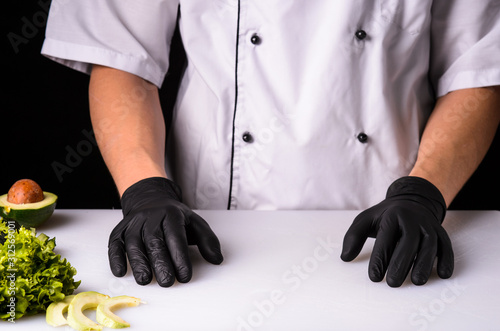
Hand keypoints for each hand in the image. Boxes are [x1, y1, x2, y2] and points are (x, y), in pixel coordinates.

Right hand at [108, 177, 222, 286]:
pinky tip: (121, 271)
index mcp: (172, 215)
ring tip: (145, 280)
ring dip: (139, 263)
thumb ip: (207, 241)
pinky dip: (116, 258)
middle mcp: (151, 217)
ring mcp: (134, 223)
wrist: (150, 199)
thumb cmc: (174, 217)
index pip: (176, 237)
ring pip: (134, 243)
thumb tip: (217, 259)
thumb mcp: (195, 223)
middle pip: (154, 241)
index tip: (185, 275)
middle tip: (167, 282)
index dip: (180, 257)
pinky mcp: (120, 230)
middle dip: (160, 264)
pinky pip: (115, 244)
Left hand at [340, 176, 453, 286]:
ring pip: (429, 245)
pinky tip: (443, 274)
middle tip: (393, 283)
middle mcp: (412, 220)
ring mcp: (428, 226)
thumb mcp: (365, 220)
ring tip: (417, 282)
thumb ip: (353, 237)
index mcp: (392, 216)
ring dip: (425, 264)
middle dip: (401, 264)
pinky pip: (446, 247)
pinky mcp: (441, 233)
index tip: (374, 277)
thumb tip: (345, 257)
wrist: (412, 200)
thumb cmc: (385, 216)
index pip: (385, 238)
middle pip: (408, 242)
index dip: (380, 259)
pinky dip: (446, 260)